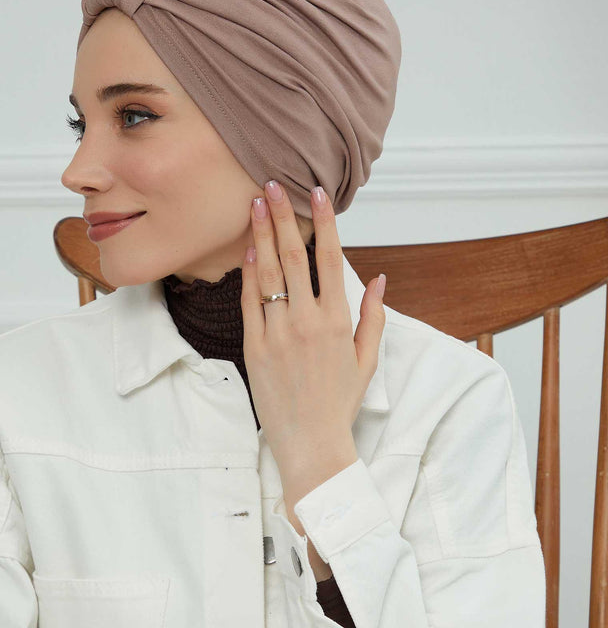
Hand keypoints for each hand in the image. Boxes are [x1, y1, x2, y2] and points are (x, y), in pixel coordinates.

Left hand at [240, 181, 385, 477]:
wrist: (311, 443)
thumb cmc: (340, 403)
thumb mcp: (367, 360)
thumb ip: (373, 316)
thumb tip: (378, 279)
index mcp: (338, 321)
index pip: (329, 258)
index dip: (321, 222)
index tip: (315, 193)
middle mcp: (307, 321)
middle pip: (293, 257)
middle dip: (282, 217)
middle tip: (272, 184)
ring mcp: (278, 334)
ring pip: (268, 274)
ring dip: (261, 235)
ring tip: (254, 204)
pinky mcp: (255, 348)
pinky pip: (250, 303)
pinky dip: (249, 274)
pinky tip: (248, 249)